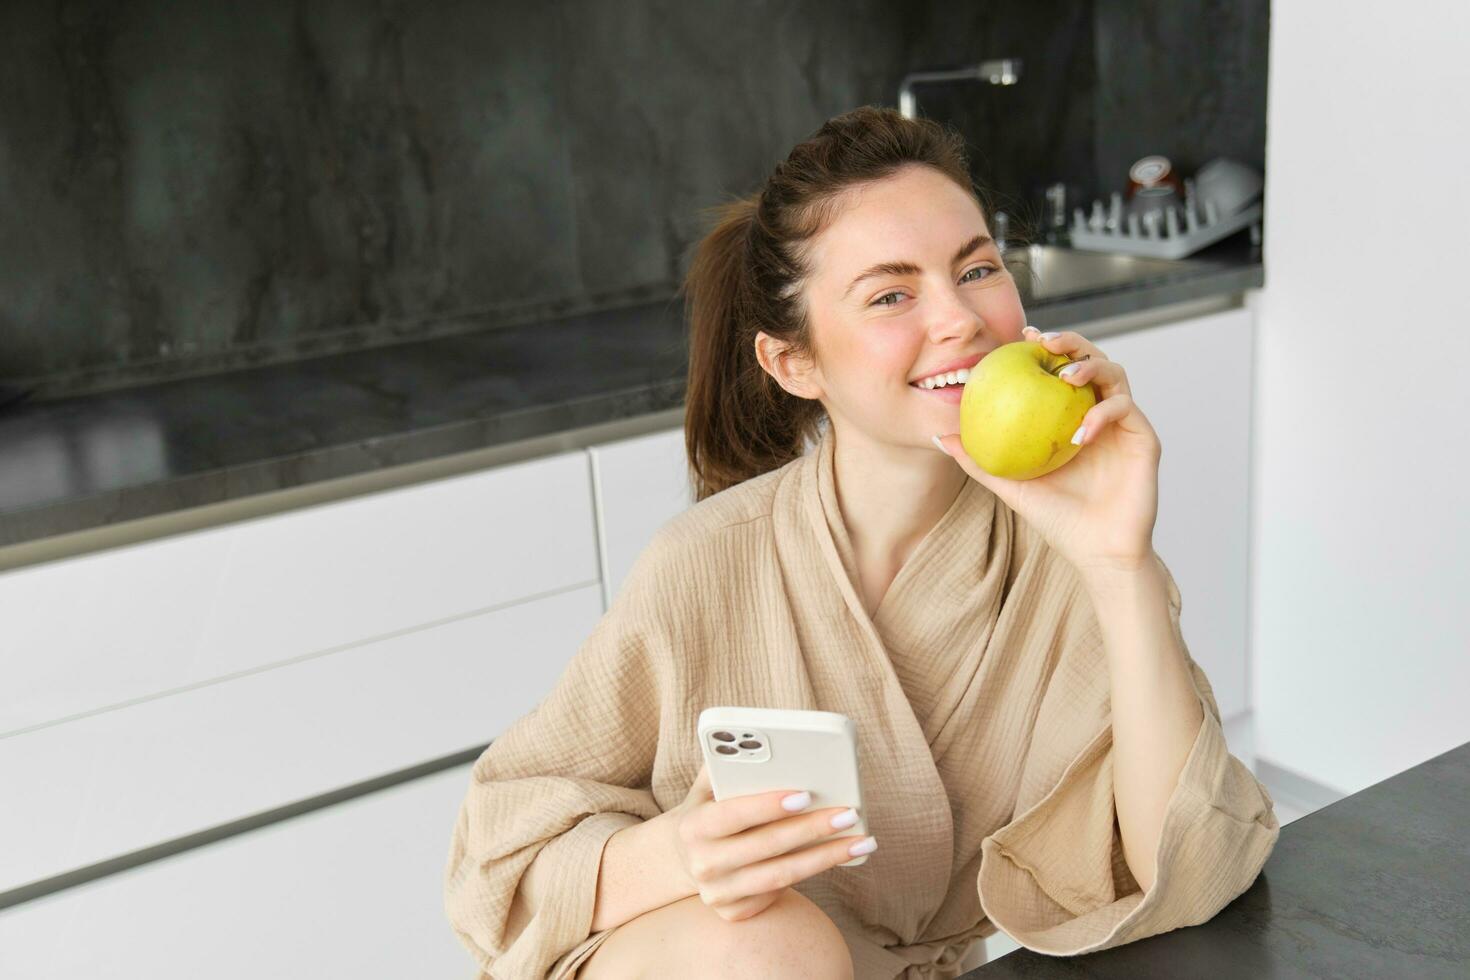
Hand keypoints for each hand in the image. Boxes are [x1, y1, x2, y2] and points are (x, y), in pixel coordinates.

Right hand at [665, 764, 873, 920]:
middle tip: (849, 813)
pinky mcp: (734, 912)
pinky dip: (812, 872)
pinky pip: (779, 892)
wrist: (684, 858)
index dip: (768, 805)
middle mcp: (703, 864)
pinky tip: (838, 856)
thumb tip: (759, 743)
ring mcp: (718, 893)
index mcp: (693, 827)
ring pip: (781, 875)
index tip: (806, 794)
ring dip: (825, 857)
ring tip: (861, 841)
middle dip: (812, 829)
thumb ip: (727, 764)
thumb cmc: (708, 809)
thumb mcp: (706, 786)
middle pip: (766, 846)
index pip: (733, 814)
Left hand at [933, 325, 1160, 576]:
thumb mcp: (1010, 484)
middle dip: (1071, 341)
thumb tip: (939, 436)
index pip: (1060, 368)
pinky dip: (1102, 412)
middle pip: (1091, 359)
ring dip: (1090, 368)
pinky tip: (1080, 430)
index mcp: (1070, 415)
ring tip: (1065, 377)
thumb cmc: (1057, 519)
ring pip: (1115, 374)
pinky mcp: (1144, 439)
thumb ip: (978, 460)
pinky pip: (1125, 410)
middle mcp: (1099, 412)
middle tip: (1046, 342)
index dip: (1046, 346)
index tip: (1022, 335)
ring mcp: (1123, 424)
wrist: (1098, 552)